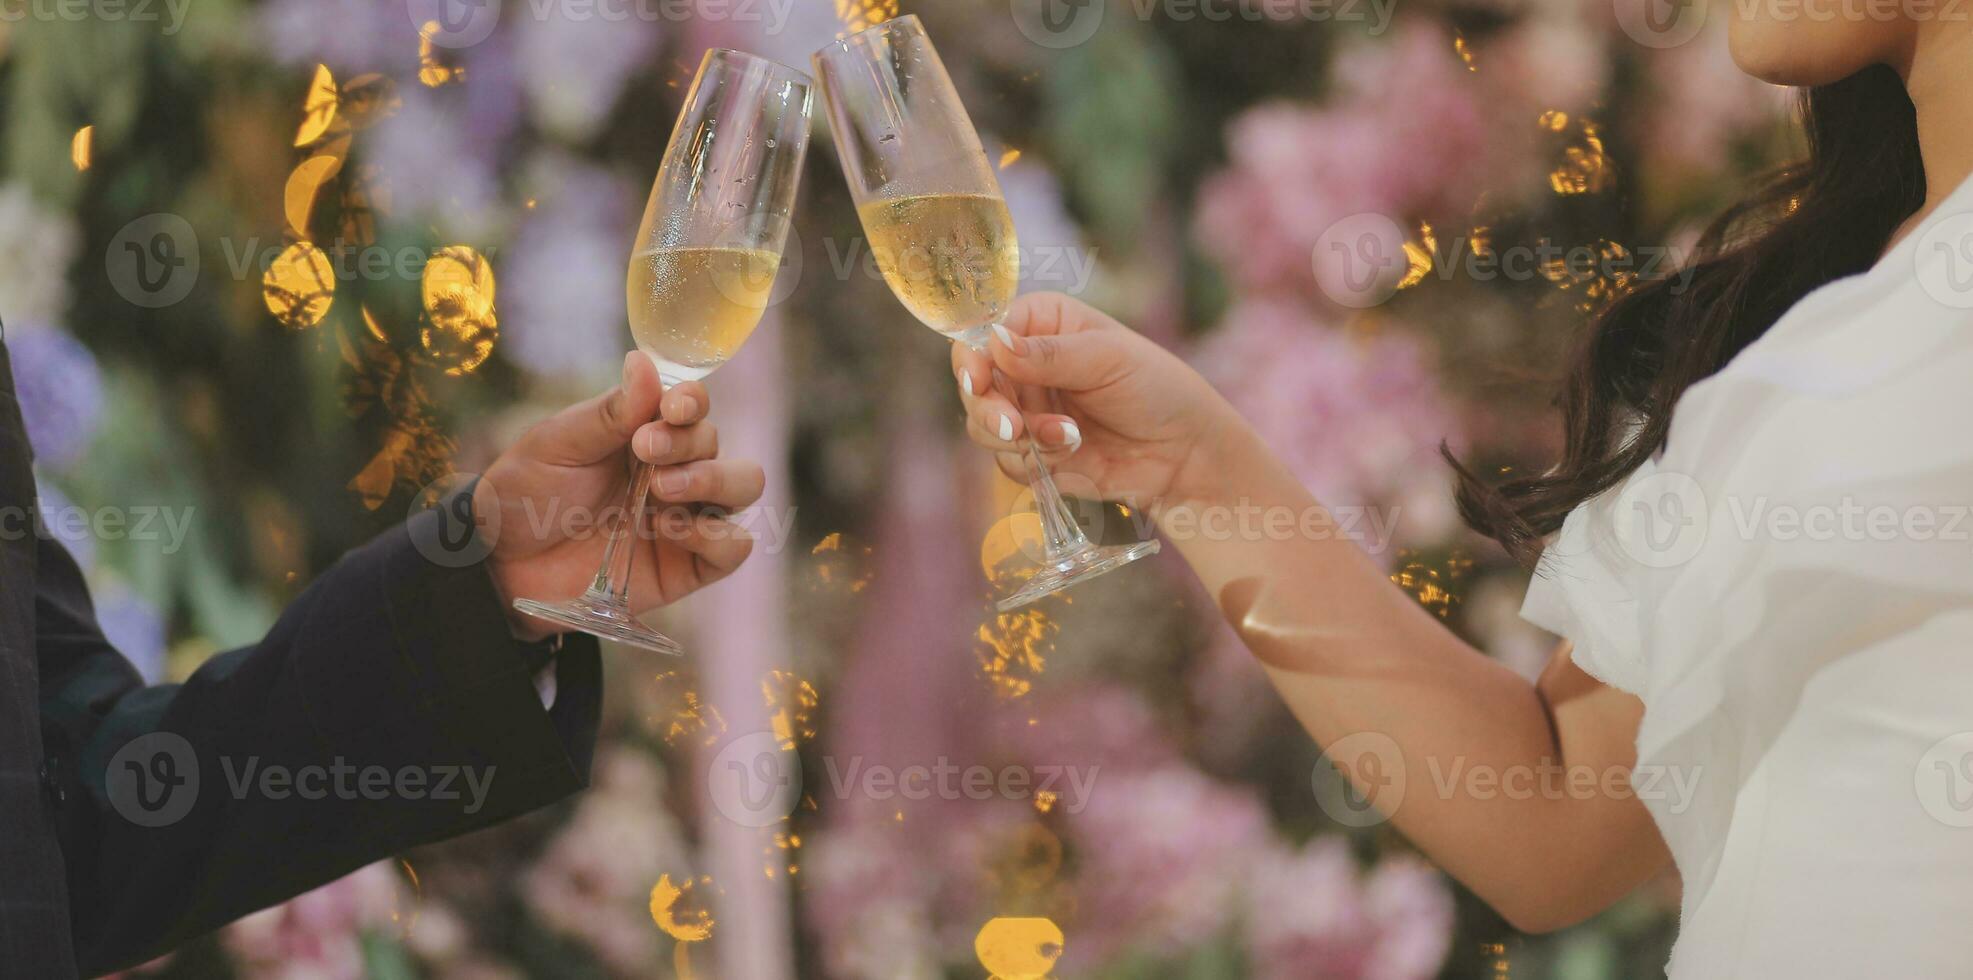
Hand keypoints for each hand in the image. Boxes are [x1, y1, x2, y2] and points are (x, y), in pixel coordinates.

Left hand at [476, 352, 763, 640]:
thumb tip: (645, 361)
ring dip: (713, 479)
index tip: (669, 408)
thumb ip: (610, 412)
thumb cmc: (526, 494)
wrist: (502, 563)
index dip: (692, 401)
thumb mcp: (558, 444)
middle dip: (687, 443)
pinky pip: (733, 547)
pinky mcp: (688, 566)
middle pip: (717, 443)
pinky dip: (715, 535)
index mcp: (645, 434)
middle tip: (644, 452)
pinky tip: (669, 529)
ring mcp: (686, 518)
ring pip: (743, 486)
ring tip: (662, 490)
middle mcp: (674, 471)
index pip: (693, 407)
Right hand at [952, 292, 1243, 506]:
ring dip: (1019, 438)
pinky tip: (1073, 456)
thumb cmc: (1157, 388)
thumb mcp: (1108, 359)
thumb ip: (1049, 353)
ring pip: (984, 427)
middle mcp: (1025, 365)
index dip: (973, 358)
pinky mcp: (1034, 453)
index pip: (983, 333)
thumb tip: (994, 341)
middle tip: (1014, 427)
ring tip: (1069, 439)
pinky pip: (1008, 461)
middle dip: (989, 409)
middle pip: (974, 384)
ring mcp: (1027, 411)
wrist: (1184, 455)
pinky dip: (1034, 463)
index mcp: (1041, 323)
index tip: (979, 381)